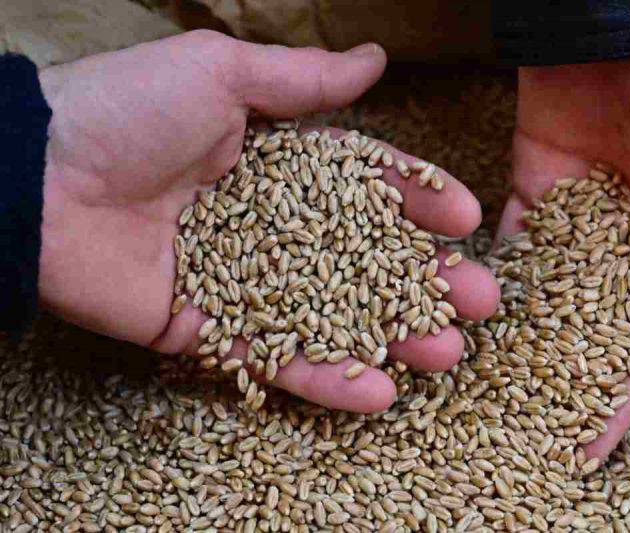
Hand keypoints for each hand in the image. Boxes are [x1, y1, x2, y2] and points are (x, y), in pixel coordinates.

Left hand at [39, 30, 499, 411]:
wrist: (34, 175)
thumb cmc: (125, 110)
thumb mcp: (220, 74)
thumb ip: (303, 83)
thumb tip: (375, 60)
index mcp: (274, 163)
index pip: (363, 187)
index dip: (415, 202)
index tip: (463, 220)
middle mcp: (266, 224)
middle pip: (361, 259)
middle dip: (423, 280)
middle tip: (480, 300)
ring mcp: (241, 282)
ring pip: (330, 316)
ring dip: (391, 338)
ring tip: (445, 355)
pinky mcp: (208, 331)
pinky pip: (273, 358)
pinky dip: (322, 378)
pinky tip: (378, 394)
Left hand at [497, 43, 629, 456]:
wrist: (617, 12)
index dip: (621, 394)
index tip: (588, 446)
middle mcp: (623, 238)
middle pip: (590, 328)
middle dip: (562, 383)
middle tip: (521, 437)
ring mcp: (572, 216)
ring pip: (545, 294)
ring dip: (520, 341)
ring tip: (482, 392)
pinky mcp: (527, 189)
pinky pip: (509, 245)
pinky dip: (490, 282)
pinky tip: (463, 324)